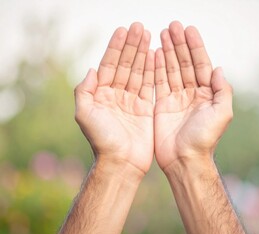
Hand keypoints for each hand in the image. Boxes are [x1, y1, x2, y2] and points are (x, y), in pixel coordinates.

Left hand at [74, 23, 154, 172]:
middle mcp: (116, 95)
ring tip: (149, 36)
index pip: (110, 65)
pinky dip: (153, 71)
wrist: (121, 162)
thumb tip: (92, 70)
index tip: (123, 31)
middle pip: (125, 65)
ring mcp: (132, 101)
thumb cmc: (102, 140)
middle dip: (132, 46)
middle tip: (140, 27)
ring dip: (143, 54)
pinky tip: (155, 56)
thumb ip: (84, 91)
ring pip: (138, 72)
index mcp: (101, 94)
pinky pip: (149, 85)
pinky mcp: (145, 108)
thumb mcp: (84, 114)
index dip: (116, 48)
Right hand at [154, 21, 232, 169]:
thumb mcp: (222, 114)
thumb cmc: (204, 139)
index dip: (195, 47)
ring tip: (161, 34)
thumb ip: (223, 91)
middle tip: (171, 26)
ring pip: (171, 70)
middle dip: (179, 44)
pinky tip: (154, 54)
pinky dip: (156, 68)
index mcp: (207, 94)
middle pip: (184, 63)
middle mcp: (192, 93)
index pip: (200, 64)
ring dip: (167, 52)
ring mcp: (176, 98)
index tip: (188, 30)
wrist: (184, 160)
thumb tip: (218, 68)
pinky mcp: (162, 105)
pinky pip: (159, 82)